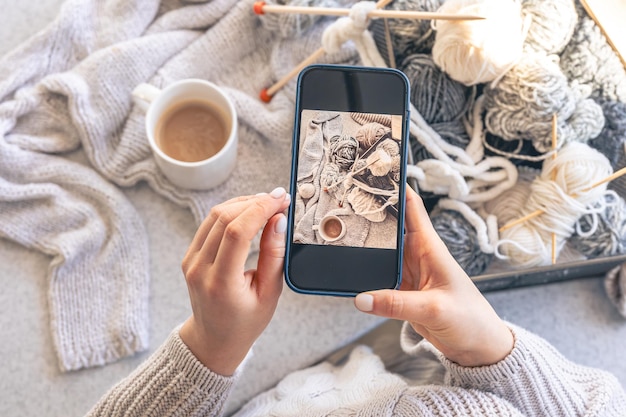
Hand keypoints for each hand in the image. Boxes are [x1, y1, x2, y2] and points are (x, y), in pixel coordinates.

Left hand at [179, 187, 289, 374]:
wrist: (214, 339)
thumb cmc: (245, 321)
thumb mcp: (270, 294)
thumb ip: (274, 255)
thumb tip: (279, 220)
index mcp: (220, 283)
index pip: (237, 232)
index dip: (261, 210)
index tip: (280, 200)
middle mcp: (200, 269)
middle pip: (224, 218)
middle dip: (255, 202)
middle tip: (278, 199)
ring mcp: (190, 261)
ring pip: (215, 215)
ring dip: (243, 203)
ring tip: (267, 203)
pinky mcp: (190, 255)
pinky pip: (209, 223)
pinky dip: (231, 211)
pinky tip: (250, 211)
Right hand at [354, 186, 512, 366]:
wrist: (477, 348)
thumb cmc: (470, 321)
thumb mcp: (433, 309)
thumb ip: (396, 304)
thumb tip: (361, 298)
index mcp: (430, 247)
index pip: (411, 207)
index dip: (395, 186)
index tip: (374, 170)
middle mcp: (417, 255)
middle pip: (388, 226)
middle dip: (369, 213)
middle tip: (342, 201)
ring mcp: (407, 273)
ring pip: (380, 251)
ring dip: (363, 243)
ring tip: (338, 232)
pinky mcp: (401, 290)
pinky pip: (377, 276)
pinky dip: (364, 272)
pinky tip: (349, 270)